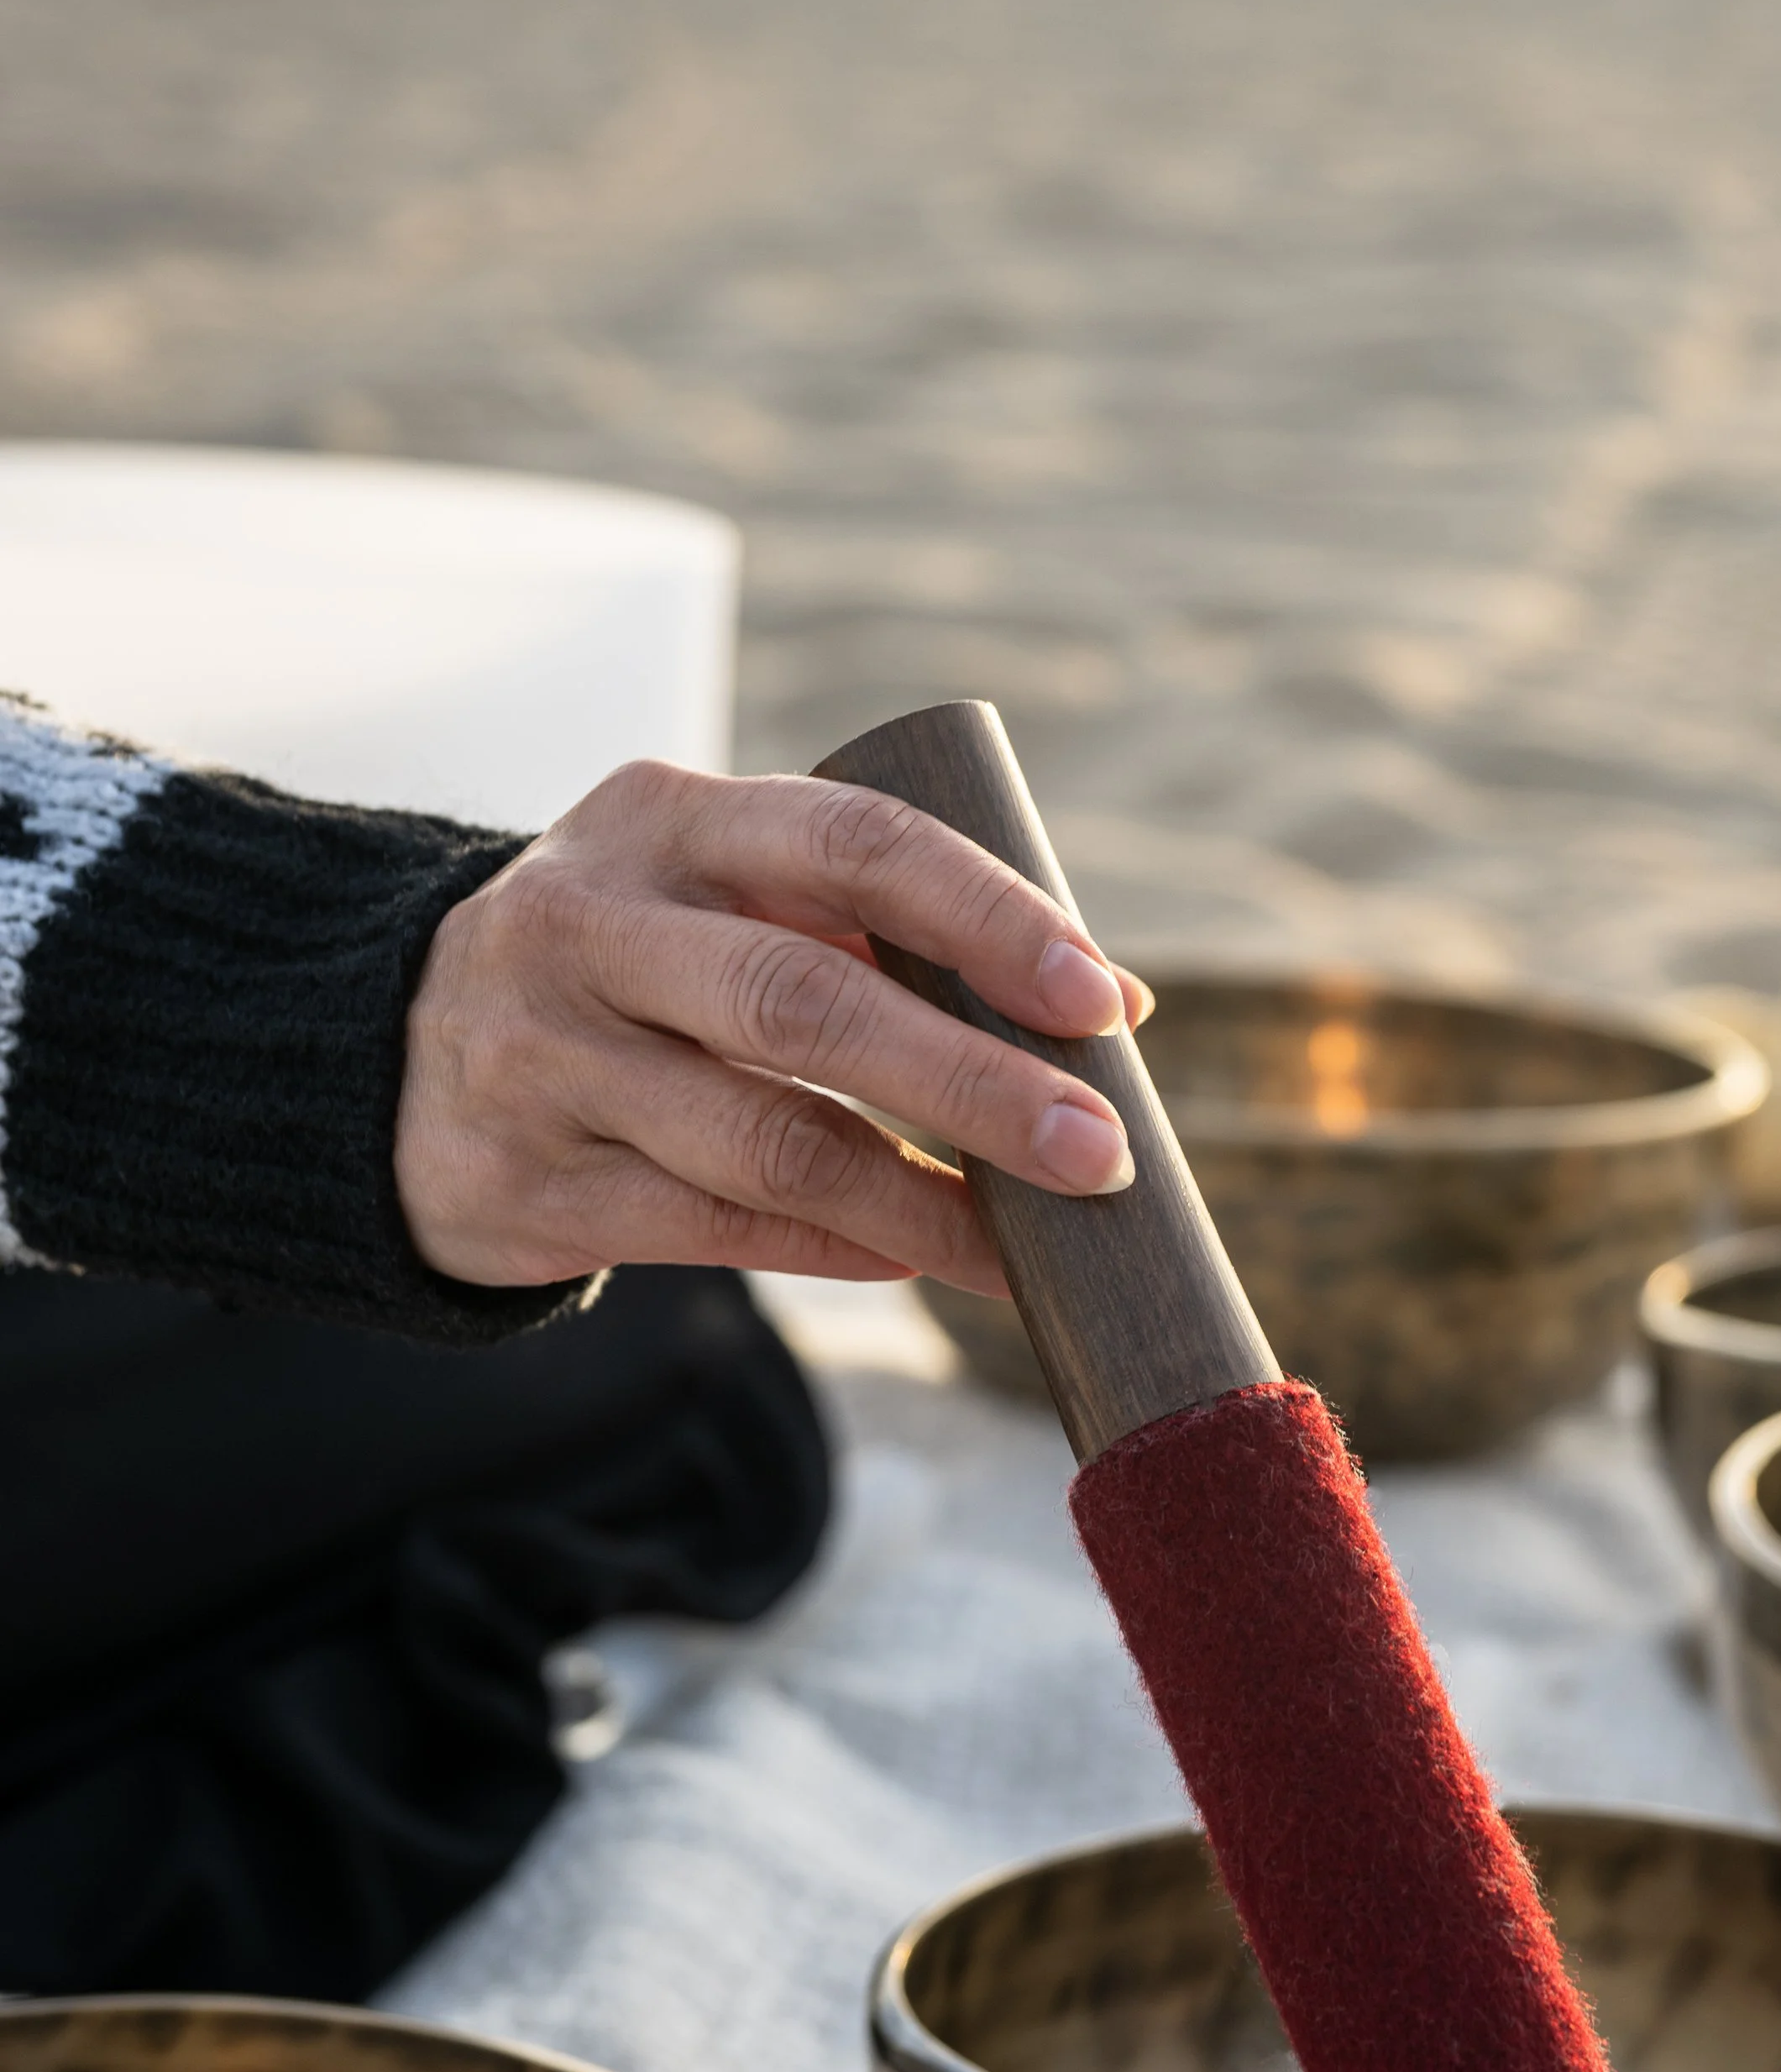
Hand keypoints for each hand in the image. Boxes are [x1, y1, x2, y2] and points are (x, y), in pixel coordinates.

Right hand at [395, 763, 1151, 1294]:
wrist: (380, 1050)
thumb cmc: (630, 959)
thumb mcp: (714, 889)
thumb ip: (881, 925)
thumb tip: (1110, 1008)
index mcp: (664, 817)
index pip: (853, 844)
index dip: (988, 919)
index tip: (1101, 999)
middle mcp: (590, 926)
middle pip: (807, 1005)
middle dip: (973, 1085)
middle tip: (1100, 1153)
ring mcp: (544, 1060)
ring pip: (765, 1143)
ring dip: (921, 1203)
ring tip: (1028, 1242)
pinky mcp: (525, 1184)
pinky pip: (715, 1227)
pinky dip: (837, 1245)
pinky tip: (918, 1254)